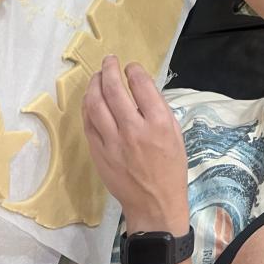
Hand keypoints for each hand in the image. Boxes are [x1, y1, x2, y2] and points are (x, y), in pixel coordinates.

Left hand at [82, 56, 188, 233]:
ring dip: (94, 84)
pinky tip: (90, 99)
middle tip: (109, 61)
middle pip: (114, 90)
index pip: (142, 86)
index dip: (134, 71)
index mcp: (159, 124)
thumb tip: (142, 91)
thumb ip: (159, 112)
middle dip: (109, 69)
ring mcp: (113, 141)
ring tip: (97, 75)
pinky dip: (88, 106)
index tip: (131, 67)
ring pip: (95, 104)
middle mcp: (134, 129)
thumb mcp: (176, 136)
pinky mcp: (98, 152)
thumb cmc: (171, 169)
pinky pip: (88, 122)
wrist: (154, 203)